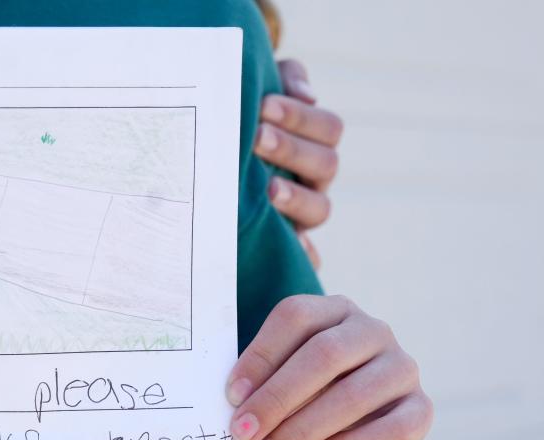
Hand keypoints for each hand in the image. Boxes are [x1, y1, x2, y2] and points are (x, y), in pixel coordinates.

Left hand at [226, 295, 432, 439]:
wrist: (353, 428)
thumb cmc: (305, 393)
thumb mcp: (281, 377)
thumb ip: (261, 378)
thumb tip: (235, 401)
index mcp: (333, 310)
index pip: (295, 316)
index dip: (260, 356)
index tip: (232, 396)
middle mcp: (372, 331)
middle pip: (324, 354)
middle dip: (277, 398)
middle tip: (243, 433)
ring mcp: (401, 368)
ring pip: (354, 394)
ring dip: (302, 430)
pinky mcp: (420, 409)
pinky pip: (391, 429)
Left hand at [257, 59, 343, 266]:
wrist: (215, 155)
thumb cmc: (243, 118)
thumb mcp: (264, 89)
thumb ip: (286, 79)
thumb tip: (305, 93)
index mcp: (317, 142)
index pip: (328, 129)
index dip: (300, 117)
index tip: (263, 105)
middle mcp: (316, 179)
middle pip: (326, 165)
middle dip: (291, 150)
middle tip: (256, 138)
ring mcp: (304, 213)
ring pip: (320, 208)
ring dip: (297, 198)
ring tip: (268, 189)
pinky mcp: (288, 241)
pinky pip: (306, 254)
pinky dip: (304, 253)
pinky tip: (293, 248)